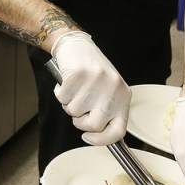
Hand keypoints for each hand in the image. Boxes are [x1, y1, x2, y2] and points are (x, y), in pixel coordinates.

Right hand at [50, 31, 129, 145]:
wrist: (76, 45)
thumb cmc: (92, 71)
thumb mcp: (108, 91)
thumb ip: (107, 111)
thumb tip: (100, 136)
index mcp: (124, 95)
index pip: (118, 130)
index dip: (102, 140)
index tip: (88, 137)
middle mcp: (113, 88)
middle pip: (94, 125)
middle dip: (80, 121)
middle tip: (78, 109)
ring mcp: (96, 81)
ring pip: (74, 112)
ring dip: (69, 104)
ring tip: (74, 90)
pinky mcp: (78, 74)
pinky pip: (62, 98)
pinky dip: (60, 93)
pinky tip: (66, 82)